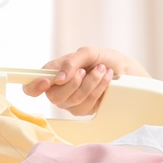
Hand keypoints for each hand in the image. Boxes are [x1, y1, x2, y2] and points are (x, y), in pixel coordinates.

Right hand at [22, 47, 147, 113]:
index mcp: (55, 74)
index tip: (46, 82)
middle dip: (72, 83)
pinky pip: (86, 105)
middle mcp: (61, 90)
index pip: (32, 87)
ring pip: (71, 101)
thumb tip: (58, 78)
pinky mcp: (87, 109)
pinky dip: (98, 89)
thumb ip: (71, 61)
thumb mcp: (88, 52)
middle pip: (53, 96)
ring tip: (102, 70)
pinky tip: (106, 79)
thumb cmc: (108, 59)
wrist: (131, 71)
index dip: (33, 87)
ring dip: (89, 83)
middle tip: (85, 71)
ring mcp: (73, 102)